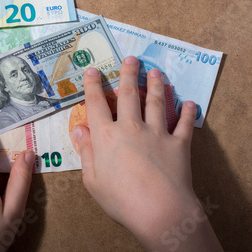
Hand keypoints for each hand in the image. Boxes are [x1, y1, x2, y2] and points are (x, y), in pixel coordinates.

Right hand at [70, 56, 222, 250]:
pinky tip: (190, 103)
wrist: (159, 211)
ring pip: (156, 102)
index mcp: (106, 136)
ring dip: (155, 85)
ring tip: (155, 72)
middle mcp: (131, 128)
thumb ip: (85, 152)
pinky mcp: (178, 143)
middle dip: (127, 74)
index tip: (93, 71)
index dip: (93, 86)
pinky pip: (184, 124)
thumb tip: (80, 129)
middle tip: (130, 58)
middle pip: (128, 95)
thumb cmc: (120, 199)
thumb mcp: (92, 180)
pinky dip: (187, 113)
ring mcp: (156, 133)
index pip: (96, 104)